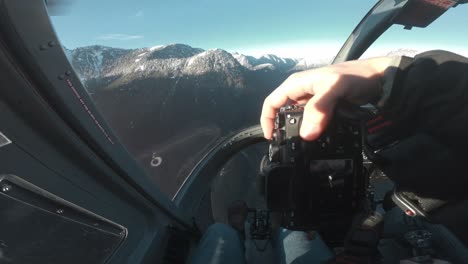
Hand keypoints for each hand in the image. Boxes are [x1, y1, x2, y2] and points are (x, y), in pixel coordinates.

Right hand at [260, 57, 393, 140]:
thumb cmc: (356, 77)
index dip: (267, 120)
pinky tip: (318, 139)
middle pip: (283, 113)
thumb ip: (319, 109)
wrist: (379, 78)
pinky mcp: (324, 109)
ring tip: (305, 146)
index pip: (272, 102)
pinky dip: (313, 131)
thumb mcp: (335, 88)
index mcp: (297, 84)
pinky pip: (312, 122)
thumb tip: (306, 134)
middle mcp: (302, 92)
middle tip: (290, 146)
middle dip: (285, 129)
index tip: (271, 138)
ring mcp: (313, 101)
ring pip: (299, 119)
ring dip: (301, 131)